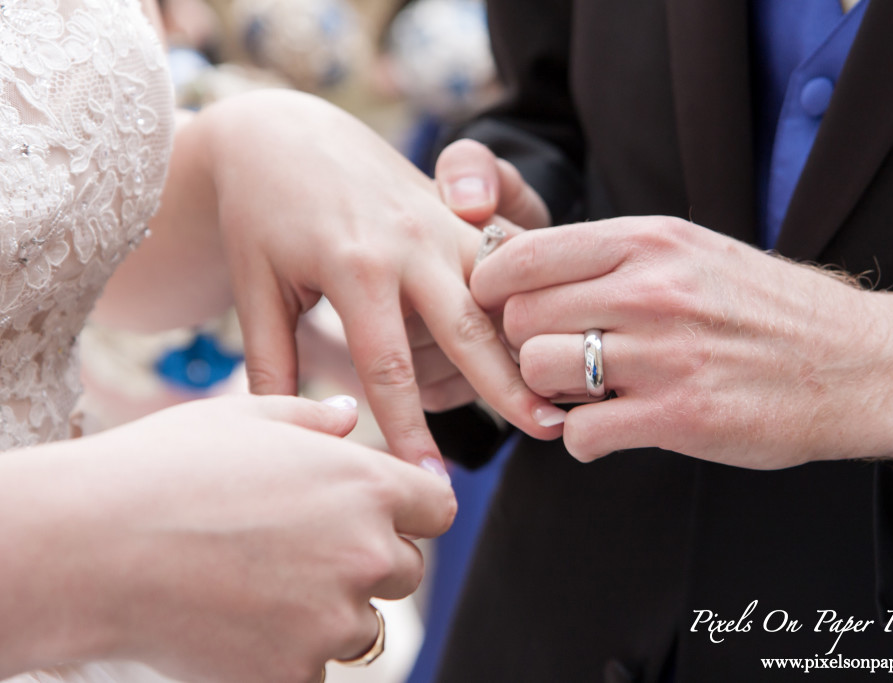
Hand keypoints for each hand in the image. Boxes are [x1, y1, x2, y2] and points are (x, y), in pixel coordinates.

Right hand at [0, 395, 454, 681]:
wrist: (92, 547)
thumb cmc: (165, 470)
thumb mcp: (246, 417)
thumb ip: (313, 418)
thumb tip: (347, 416)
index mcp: (367, 487)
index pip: (438, 509)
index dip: (412, 511)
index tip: (383, 515)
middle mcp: (366, 555)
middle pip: (406, 570)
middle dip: (366, 561)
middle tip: (299, 549)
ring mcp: (332, 621)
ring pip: (360, 624)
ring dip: (328, 611)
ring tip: (257, 584)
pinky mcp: (293, 673)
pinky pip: (312, 666)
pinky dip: (286, 653)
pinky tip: (235, 621)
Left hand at [196, 91, 561, 460]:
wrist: (284, 135)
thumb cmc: (261, 215)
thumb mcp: (255, 285)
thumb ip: (272, 361)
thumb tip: (286, 436)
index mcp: (354, 266)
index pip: (388, 369)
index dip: (409, 431)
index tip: (426, 481)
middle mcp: (409, 244)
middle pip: (471, 329)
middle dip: (510, 385)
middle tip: (548, 433)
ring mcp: (440, 223)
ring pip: (502, 291)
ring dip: (532, 339)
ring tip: (567, 390)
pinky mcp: (457, 215)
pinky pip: (505, 261)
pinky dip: (528, 299)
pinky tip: (550, 337)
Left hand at [470, 216, 892, 466]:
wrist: (859, 364)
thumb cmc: (764, 307)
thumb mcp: (691, 252)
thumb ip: (612, 256)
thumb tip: (517, 259)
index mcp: (649, 241)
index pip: (523, 254)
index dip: (493, 286)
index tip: (499, 308)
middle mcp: (651, 290)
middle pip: (520, 318)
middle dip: (525, 343)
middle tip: (556, 357)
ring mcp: (664, 354)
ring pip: (539, 372)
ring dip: (548, 391)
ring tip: (584, 392)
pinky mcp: (679, 417)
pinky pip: (579, 433)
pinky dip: (584, 438)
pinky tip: (613, 428)